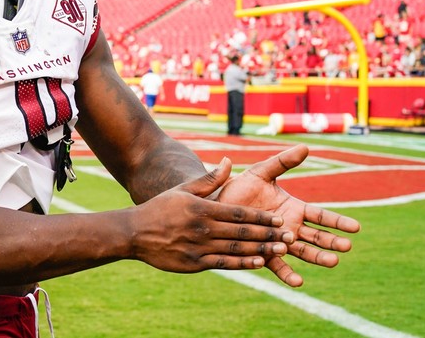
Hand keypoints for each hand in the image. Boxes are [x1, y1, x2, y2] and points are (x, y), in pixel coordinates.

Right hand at [132, 158, 292, 274]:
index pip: (238, 213)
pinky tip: (259, 262)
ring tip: (281, 249)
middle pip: (242, 232)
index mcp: (202, 208)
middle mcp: (203, 228)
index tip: (280, 219)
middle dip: (268, 234)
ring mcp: (199, 247)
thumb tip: (229, 162)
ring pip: (237, 249)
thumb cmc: (160, 208)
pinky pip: (224, 264)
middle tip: (290, 236)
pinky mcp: (194, 263)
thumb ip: (209, 179)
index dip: (261, 217)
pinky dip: (243, 263)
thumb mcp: (183, 189)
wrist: (134, 232)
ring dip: (261, 249)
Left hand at [217, 144, 360, 286]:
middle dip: (332, 241)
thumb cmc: (239, 186)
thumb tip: (305, 146)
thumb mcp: (261, 172)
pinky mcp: (262, 253)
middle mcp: (289, 227)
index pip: (321, 216)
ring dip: (318, 258)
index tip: (356, 227)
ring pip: (303, 252)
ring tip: (333, 262)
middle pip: (316, 236)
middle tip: (347, 246)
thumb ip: (282, 162)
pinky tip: (298, 282)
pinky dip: (288, 274)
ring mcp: (277, 242)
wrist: (216, 203)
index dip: (338, 222)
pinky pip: (277, 266)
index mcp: (293, 208)